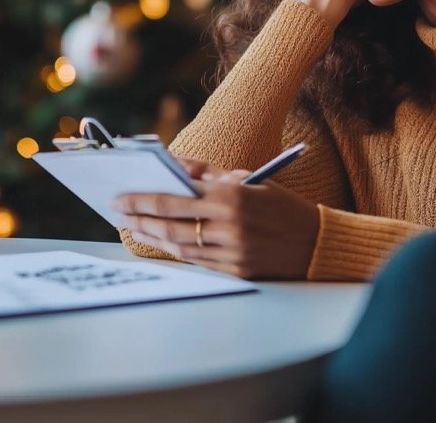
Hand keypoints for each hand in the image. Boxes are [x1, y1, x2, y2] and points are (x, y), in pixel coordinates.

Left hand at [114, 167, 320, 279]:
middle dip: (139, 217)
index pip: (175, 198)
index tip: (122, 196)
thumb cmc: (281, 205)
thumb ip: (210, 173)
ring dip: (152, 236)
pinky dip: (175, 250)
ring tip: (133, 227)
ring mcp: (233, 251)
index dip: (143, 199)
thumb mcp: (250, 180)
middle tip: (119, 212)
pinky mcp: (236, 271)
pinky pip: (197, 261)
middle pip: (171, 223)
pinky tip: (161, 241)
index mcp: (232, 196)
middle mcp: (230, 226)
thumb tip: (176, 165)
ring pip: (180, 245)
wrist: (316, 243)